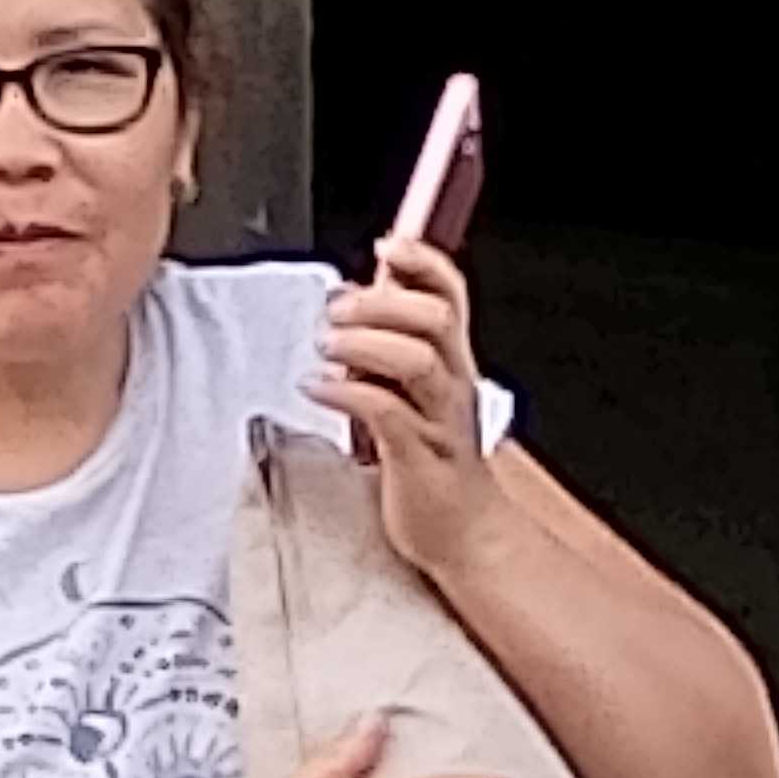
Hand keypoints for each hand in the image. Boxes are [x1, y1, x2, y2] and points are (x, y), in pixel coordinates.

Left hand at [304, 236, 507, 582]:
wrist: (461, 533)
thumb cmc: (430, 462)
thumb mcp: (413, 395)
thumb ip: (388, 350)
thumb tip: (351, 305)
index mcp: (453, 363)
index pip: (450, 294)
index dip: (423, 261)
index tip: (387, 244)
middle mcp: (452, 385)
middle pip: (433, 319)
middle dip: (381, 303)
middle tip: (336, 311)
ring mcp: (438, 420)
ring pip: (415, 361)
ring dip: (363, 344)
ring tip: (325, 348)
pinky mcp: (417, 457)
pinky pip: (385, 413)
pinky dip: (346, 393)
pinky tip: (317, 388)